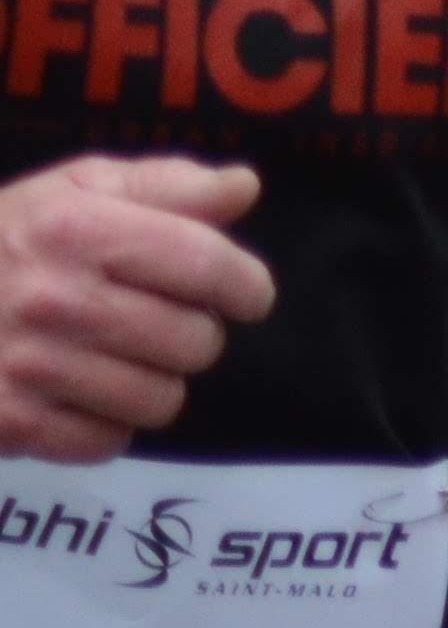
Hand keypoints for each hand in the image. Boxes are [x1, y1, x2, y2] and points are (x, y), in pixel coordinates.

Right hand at [0, 156, 273, 460]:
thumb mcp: (71, 193)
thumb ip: (163, 188)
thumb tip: (243, 186)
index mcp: (75, 229)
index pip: (208, 265)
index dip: (245, 285)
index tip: (244, 294)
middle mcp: (55, 299)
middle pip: (197, 342)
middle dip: (187, 333)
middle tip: (146, 320)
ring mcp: (31, 367)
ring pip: (163, 399)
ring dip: (148, 381)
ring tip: (105, 355)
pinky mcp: (15, 424)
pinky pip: (111, 440)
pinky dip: (101, 422)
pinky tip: (69, 391)